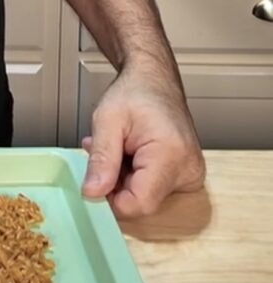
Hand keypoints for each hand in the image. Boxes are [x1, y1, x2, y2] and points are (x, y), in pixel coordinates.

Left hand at [81, 65, 205, 217]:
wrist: (154, 79)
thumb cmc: (135, 92)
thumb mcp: (107, 121)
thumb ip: (101, 160)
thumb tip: (92, 194)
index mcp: (171, 154)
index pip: (139, 203)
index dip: (110, 200)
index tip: (93, 182)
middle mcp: (188, 169)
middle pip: (142, 201)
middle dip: (115, 184)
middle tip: (104, 154)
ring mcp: (191, 174)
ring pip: (145, 196)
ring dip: (122, 179)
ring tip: (116, 148)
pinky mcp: (186, 175)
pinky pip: (153, 188)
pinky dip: (134, 176)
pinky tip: (127, 154)